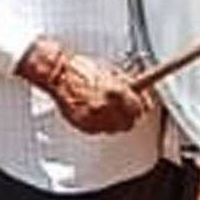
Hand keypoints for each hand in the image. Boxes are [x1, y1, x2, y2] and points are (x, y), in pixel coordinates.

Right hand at [22, 41, 147, 134]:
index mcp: (117, 92)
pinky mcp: (85, 126)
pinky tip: (96, 113)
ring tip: (108, 109)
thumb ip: (127, 84)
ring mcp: (96, 119)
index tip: (141, 104)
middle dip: (129, 115)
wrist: (58, 75)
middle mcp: (108, 108)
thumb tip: (139, 90)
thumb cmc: (80, 70)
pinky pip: (100, 130)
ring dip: (115, 121)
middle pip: (129, 122)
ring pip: (115, 128)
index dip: (141, 106)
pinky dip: (100, 123)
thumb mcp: (109, 71)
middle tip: (125, 108)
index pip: (140, 109)